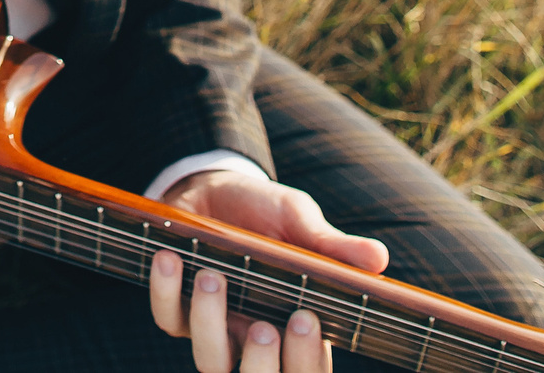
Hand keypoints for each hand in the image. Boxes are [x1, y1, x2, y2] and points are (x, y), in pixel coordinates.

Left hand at [148, 171, 388, 369]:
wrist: (214, 189)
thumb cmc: (266, 213)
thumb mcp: (298, 220)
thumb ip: (331, 245)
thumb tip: (379, 259)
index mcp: (294, 324)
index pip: (308, 368)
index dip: (307, 359)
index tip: (307, 319)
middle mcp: (255, 336)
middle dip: (262, 364)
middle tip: (268, 325)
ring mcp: (215, 328)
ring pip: (210, 359)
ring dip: (209, 320)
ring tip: (212, 274)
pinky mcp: (176, 308)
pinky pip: (167, 317)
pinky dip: (164, 290)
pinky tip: (169, 256)